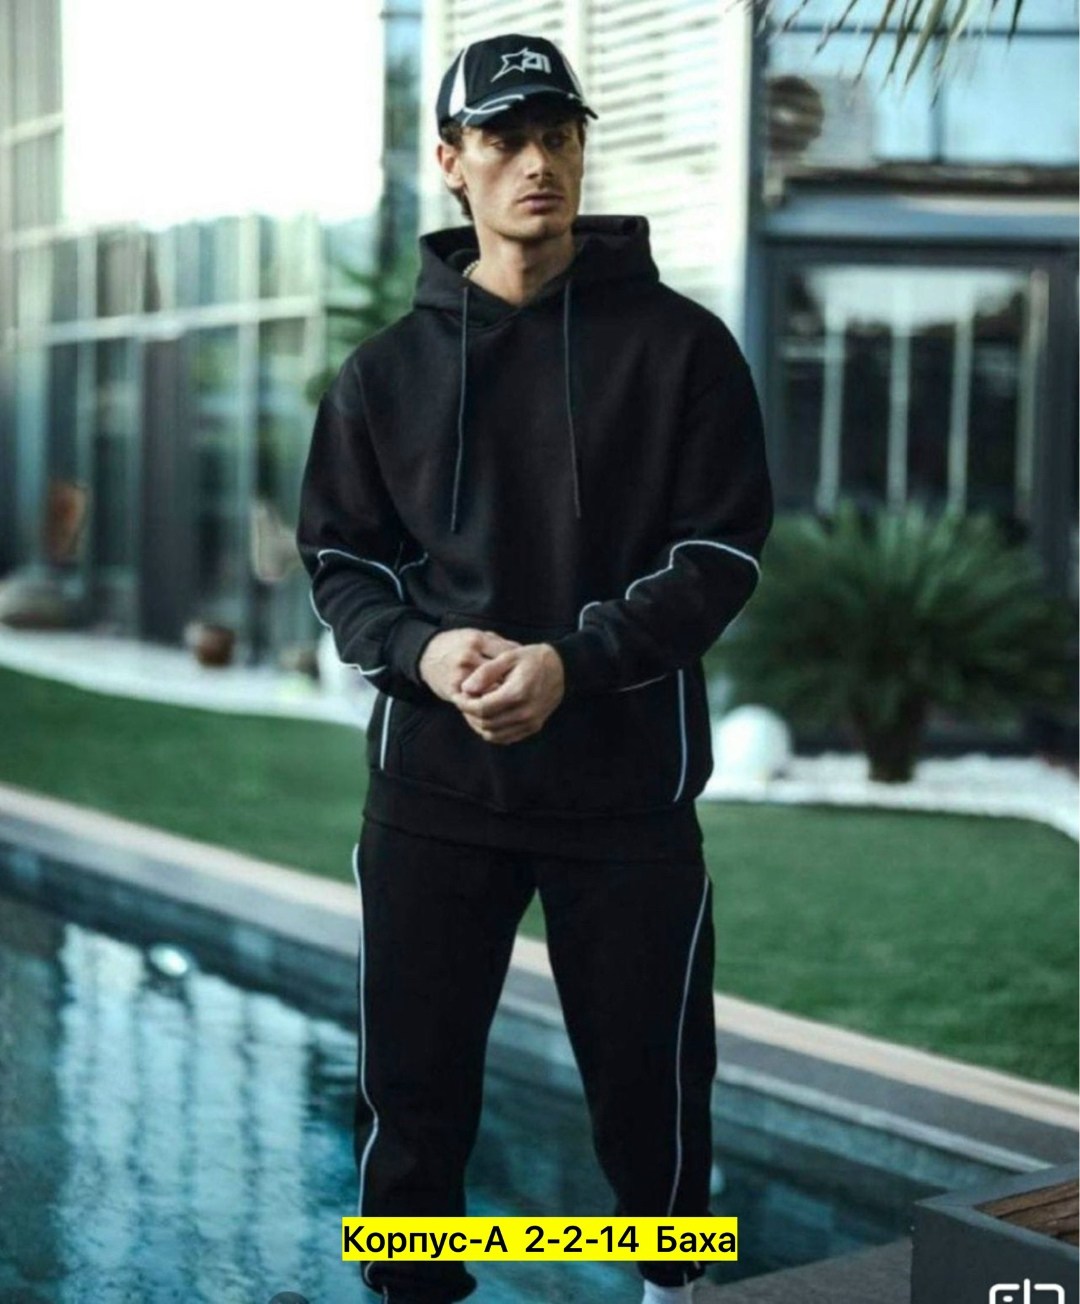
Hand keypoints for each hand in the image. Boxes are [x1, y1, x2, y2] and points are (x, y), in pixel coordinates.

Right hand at [418, 628, 521, 702]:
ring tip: (513, 700)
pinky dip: (489, 706)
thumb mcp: (477, 635)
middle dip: (515, 682)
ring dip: (504, 697)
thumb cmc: (456, 645)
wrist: (426, 656)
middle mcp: (468, 657)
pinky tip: (497, 706)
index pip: (507, 654)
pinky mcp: (453, 692)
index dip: (521, 665)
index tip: (529, 671)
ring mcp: (460, 676)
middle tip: (524, 690)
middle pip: (501, 674)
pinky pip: (477, 703)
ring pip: (491, 691)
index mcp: (476, 640)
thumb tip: (524, 653)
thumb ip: (499, 643)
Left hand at [451, 643, 565, 744]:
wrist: (562, 669)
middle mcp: (525, 712)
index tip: (456, 695)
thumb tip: (465, 688)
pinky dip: (491, 731)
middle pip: (485, 723)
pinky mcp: (533, 727)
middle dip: (468, 713)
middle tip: (462, 701)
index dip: (464, 704)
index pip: (481, 708)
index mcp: (517, 693)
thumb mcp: (508, 657)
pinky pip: (505, 738)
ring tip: (472, 709)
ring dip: (477, 724)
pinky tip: (486, 717)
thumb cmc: (533, 659)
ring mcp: (530, 722)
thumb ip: (486, 672)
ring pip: (493, 734)